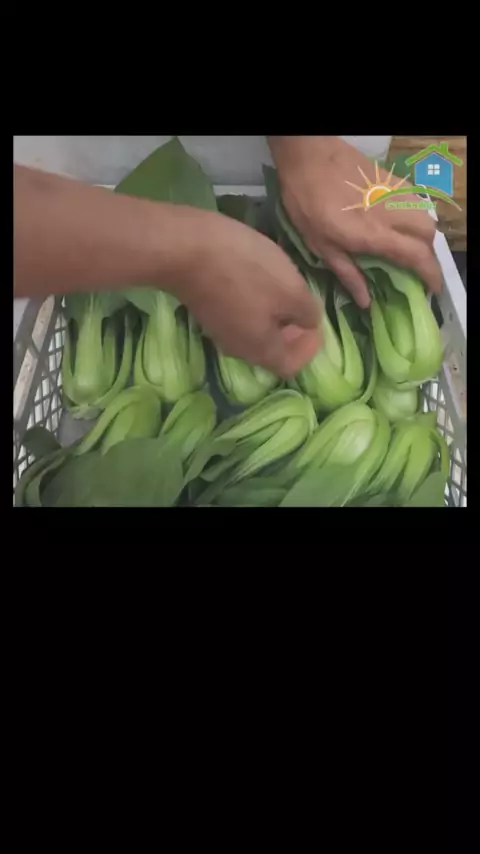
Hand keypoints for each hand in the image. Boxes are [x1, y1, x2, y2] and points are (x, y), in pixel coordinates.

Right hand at [173, 209, 321, 377]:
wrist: (184, 248)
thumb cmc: (245, 270)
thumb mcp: (291, 290)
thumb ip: (308, 313)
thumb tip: (308, 322)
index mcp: (261, 350)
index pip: (290, 366)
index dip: (309, 349)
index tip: (318, 325)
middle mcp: (237, 348)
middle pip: (271, 351)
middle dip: (292, 333)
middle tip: (305, 307)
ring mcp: (218, 329)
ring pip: (254, 333)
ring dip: (273, 318)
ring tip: (284, 291)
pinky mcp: (206, 309)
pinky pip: (239, 316)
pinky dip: (255, 305)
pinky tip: (258, 280)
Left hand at [268, 136, 442, 307]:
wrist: (308, 156)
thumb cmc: (307, 204)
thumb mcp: (320, 245)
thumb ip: (347, 273)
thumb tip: (366, 301)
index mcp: (373, 235)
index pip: (417, 256)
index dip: (430, 274)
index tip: (432, 288)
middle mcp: (391, 214)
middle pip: (429, 235)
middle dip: (428, 254)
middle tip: (415, 266)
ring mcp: (393, 193)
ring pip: (426, 215)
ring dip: (423, 233)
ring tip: (409, 244)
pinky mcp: (391, 179)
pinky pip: (416, 198)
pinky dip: (416, 213)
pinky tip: (401, 220)